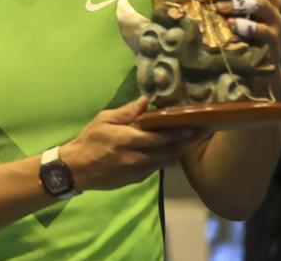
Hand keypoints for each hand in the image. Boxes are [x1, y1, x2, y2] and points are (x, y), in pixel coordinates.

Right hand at [59, 97, 206, 191]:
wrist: (77, 169)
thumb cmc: (89, 140)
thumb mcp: (103, 120)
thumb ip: (126, 112)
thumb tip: (146, 101)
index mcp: (129, 140)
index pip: (160, 137)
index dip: (179, 132)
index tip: (194, 125)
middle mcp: (137, 157)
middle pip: (169, 150)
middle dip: (187, 141)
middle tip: (203, 132)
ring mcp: (139, 170)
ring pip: (166, 161)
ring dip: (180, 150)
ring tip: (192, 140)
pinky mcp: (137, 179)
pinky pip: (157, 167)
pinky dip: (167, 158)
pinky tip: (172, 151)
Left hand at [215, 0, 280, 96]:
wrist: (251, 72)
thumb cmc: (231, 37)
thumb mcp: (222, 14)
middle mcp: (271, 5)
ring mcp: (274, 23)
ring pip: (263, 3)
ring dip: (239, 3)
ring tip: (220, 7)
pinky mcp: (273, 41)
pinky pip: (264, 30)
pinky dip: (248, 26)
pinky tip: (232, 26)